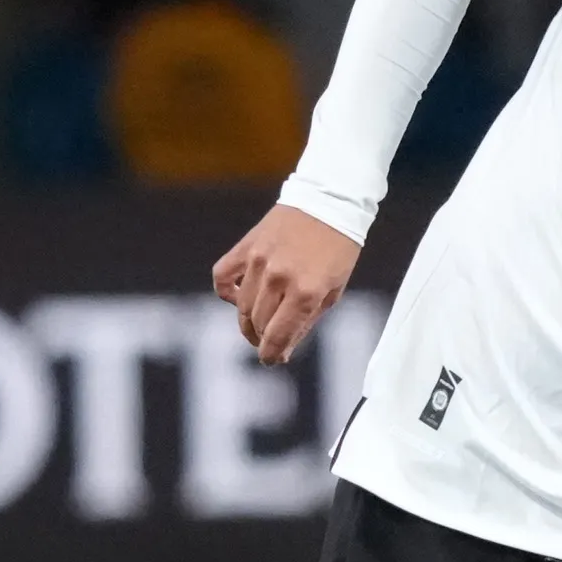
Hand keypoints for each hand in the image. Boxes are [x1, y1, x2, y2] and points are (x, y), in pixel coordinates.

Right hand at [211, 205, 362, 364]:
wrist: (330, 201)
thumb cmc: (339, 249)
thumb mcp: (334, 290)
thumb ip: (306, 321)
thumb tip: (282, 349)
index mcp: (306, 291)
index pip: (277, 336)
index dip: (272, 355)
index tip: (272, 359)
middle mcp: (279, 277)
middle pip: (258, 324)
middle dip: (264, 338)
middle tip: (272, 339)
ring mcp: (259, 260)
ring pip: (242, 307)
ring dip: (249, 321)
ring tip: (262, 322)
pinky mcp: (246, 246)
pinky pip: (222, 277)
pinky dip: (227, 293)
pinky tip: (239, 298)